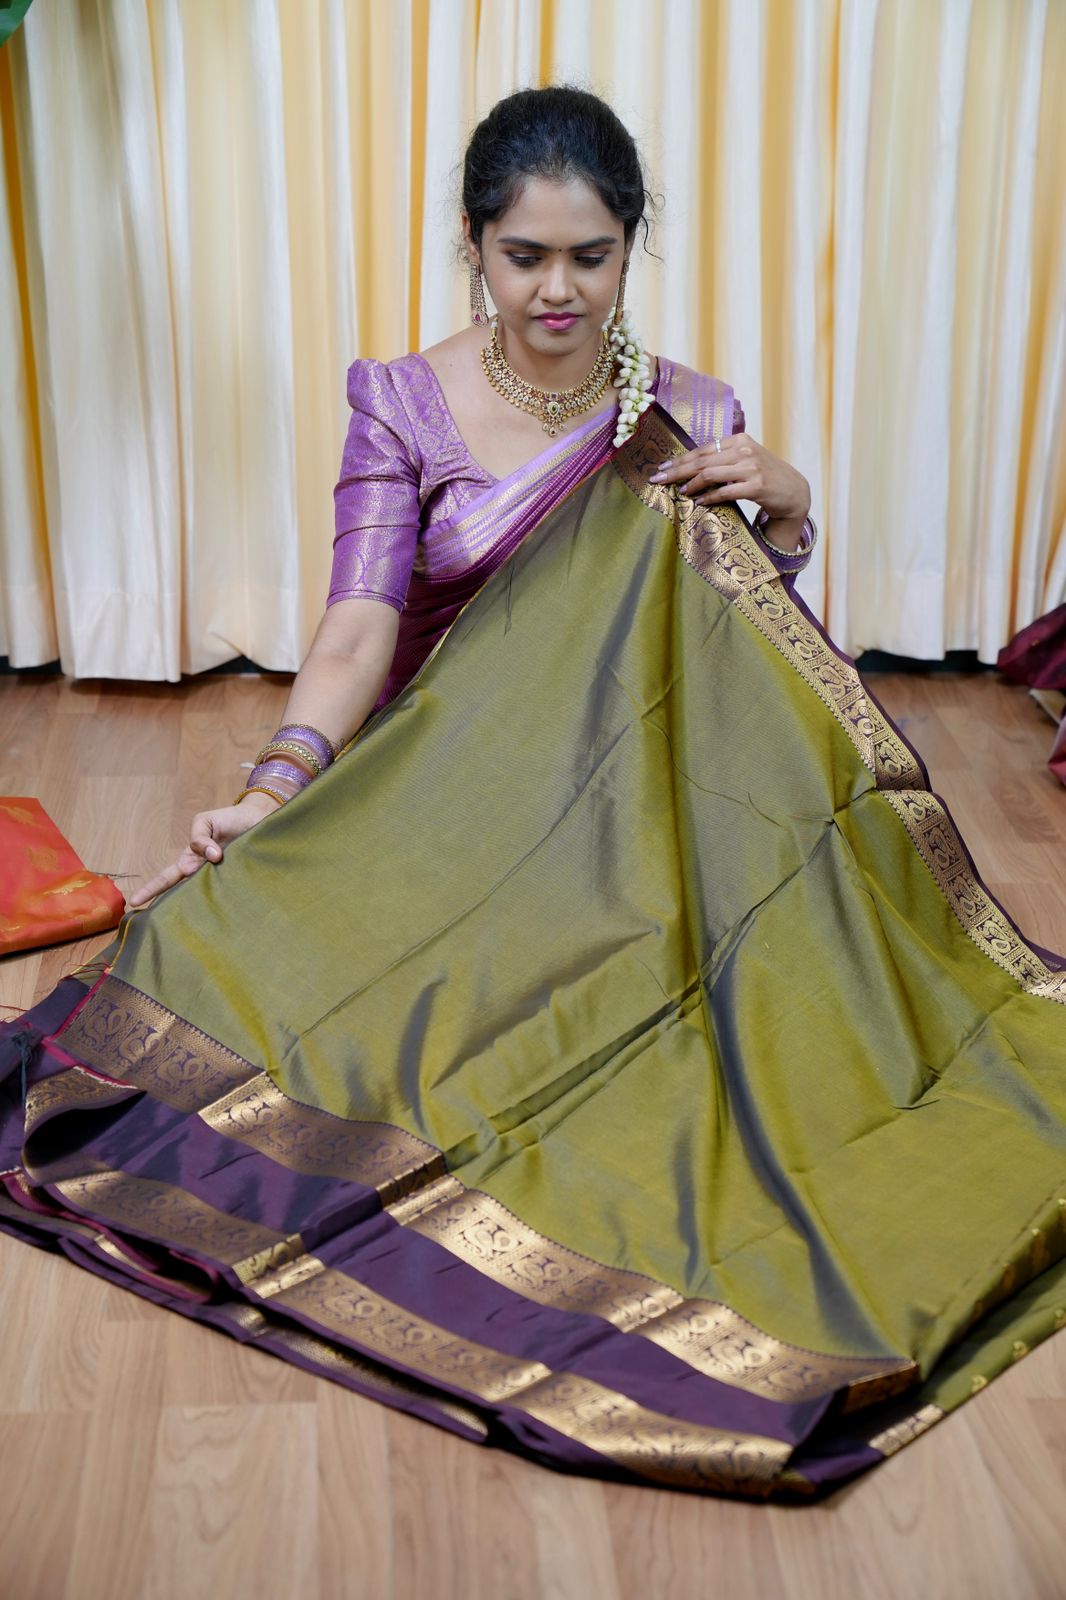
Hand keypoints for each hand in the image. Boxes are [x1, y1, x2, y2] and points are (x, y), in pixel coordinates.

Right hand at [127, 792, 280, 907]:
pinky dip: (229, 895)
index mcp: (192, 860)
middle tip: (161, 926)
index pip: (168, 877)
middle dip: (174, 908)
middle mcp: (205, 874)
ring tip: (197, 922)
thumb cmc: (229, 820)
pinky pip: (232, 889)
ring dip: (202, 904)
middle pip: (185, 893)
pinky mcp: (242, 878)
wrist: (259, 817)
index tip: (134, 903)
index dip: (152, 889)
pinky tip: (228, 908)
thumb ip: (200, 838)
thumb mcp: (205, 822)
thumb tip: (212, 857)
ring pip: (207, 894)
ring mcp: (223, 878)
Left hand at [648, 433, 809, 520]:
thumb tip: (690, 465)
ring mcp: (751, 468)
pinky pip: (725, 492)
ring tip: (680, 492)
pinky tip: (699, 503)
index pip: (703, 449)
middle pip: (702, 461)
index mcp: (739, 439)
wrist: (794, 491)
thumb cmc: (764, 476)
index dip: (681, 459)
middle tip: (658, 479)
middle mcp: (744, 450)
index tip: (663, 468)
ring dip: (691, 484)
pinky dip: (709, 498)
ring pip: (710, 474)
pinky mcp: (756, 486)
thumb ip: (723, 458)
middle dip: (677, 471)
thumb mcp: (745, 459)